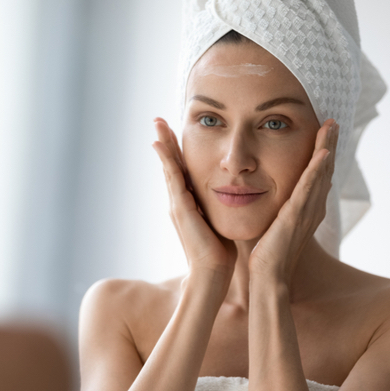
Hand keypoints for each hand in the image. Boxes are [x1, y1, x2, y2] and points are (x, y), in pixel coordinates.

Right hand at [152, 117, 236, 289]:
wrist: (213, 271)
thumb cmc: (220, 249)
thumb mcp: (219, 220)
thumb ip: (218, 206)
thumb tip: (231, 195)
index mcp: (190, 201)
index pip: (183, 170)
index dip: (178, 151)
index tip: (176, 131)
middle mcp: (180, 200)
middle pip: (172, 164)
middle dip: (167, 141)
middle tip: (159, 119)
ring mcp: (177, 203)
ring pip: (169, 167)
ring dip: (164, 144)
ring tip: (157, 123)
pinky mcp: (180, 208)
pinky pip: (172, 178)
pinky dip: (166, 160)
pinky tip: (160, 143)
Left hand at [248, 119, 338, 285]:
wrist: (268, 275)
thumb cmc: (268, 253)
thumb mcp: (276, 224)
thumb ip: (280, 209)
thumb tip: (272, 196)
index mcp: (307, 209)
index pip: (317, 176)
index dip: (322, 155)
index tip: (323, 134)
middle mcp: (312, 208)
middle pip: (324, 171)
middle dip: (328, 146)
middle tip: (332, 123)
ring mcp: (306, 212)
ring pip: (320, 175)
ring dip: (326, 149)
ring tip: (330, 127)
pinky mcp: (296, 216)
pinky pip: (308, 188)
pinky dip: (317, 170)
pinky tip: (322, 153)